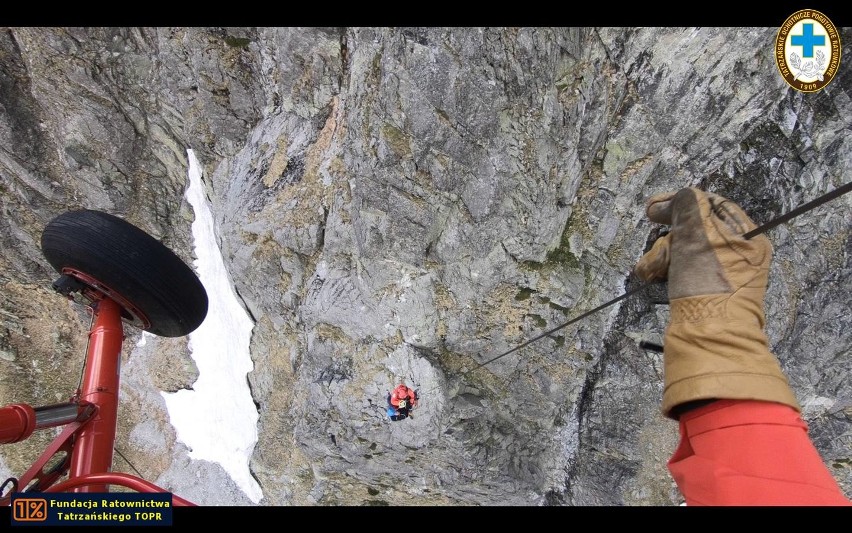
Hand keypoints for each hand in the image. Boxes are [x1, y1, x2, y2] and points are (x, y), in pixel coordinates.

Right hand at [635, 188, 798, 417]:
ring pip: (679, 250)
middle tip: (661, 248)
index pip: (710, 206)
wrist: (707, 336)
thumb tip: (670, 200)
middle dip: (668, 236)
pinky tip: (651, 277)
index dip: (680, 203)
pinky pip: (676, 271)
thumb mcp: (699, 232)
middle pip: (690, 228)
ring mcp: (717, 275)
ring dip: (659, 255)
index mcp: (746, 236)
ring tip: (652, 270)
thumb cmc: (709, 284)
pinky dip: (660, 270)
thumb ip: (687, 204)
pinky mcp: (699, 293)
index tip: (652, 209)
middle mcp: (735, 254)